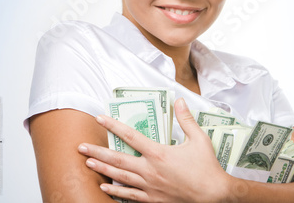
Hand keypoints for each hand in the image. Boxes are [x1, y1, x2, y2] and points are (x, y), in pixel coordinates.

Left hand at [78, 98, 231, 202]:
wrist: (213, 196)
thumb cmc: (207, 168)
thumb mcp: (199, 139)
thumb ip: (187, 119)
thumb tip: (180, 101)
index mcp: (159, 153)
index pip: (131, 136)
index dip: (113, 125)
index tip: (100, 118)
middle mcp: (150, 170)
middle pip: (117, 159)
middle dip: (97, 151)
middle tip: (80, 146)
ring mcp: (149, 187)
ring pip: (119, 177)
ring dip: (101, 169)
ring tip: (87, 162)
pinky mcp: (153, 200)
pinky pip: (129, 196)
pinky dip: (115, 191)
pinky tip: (104, 187)